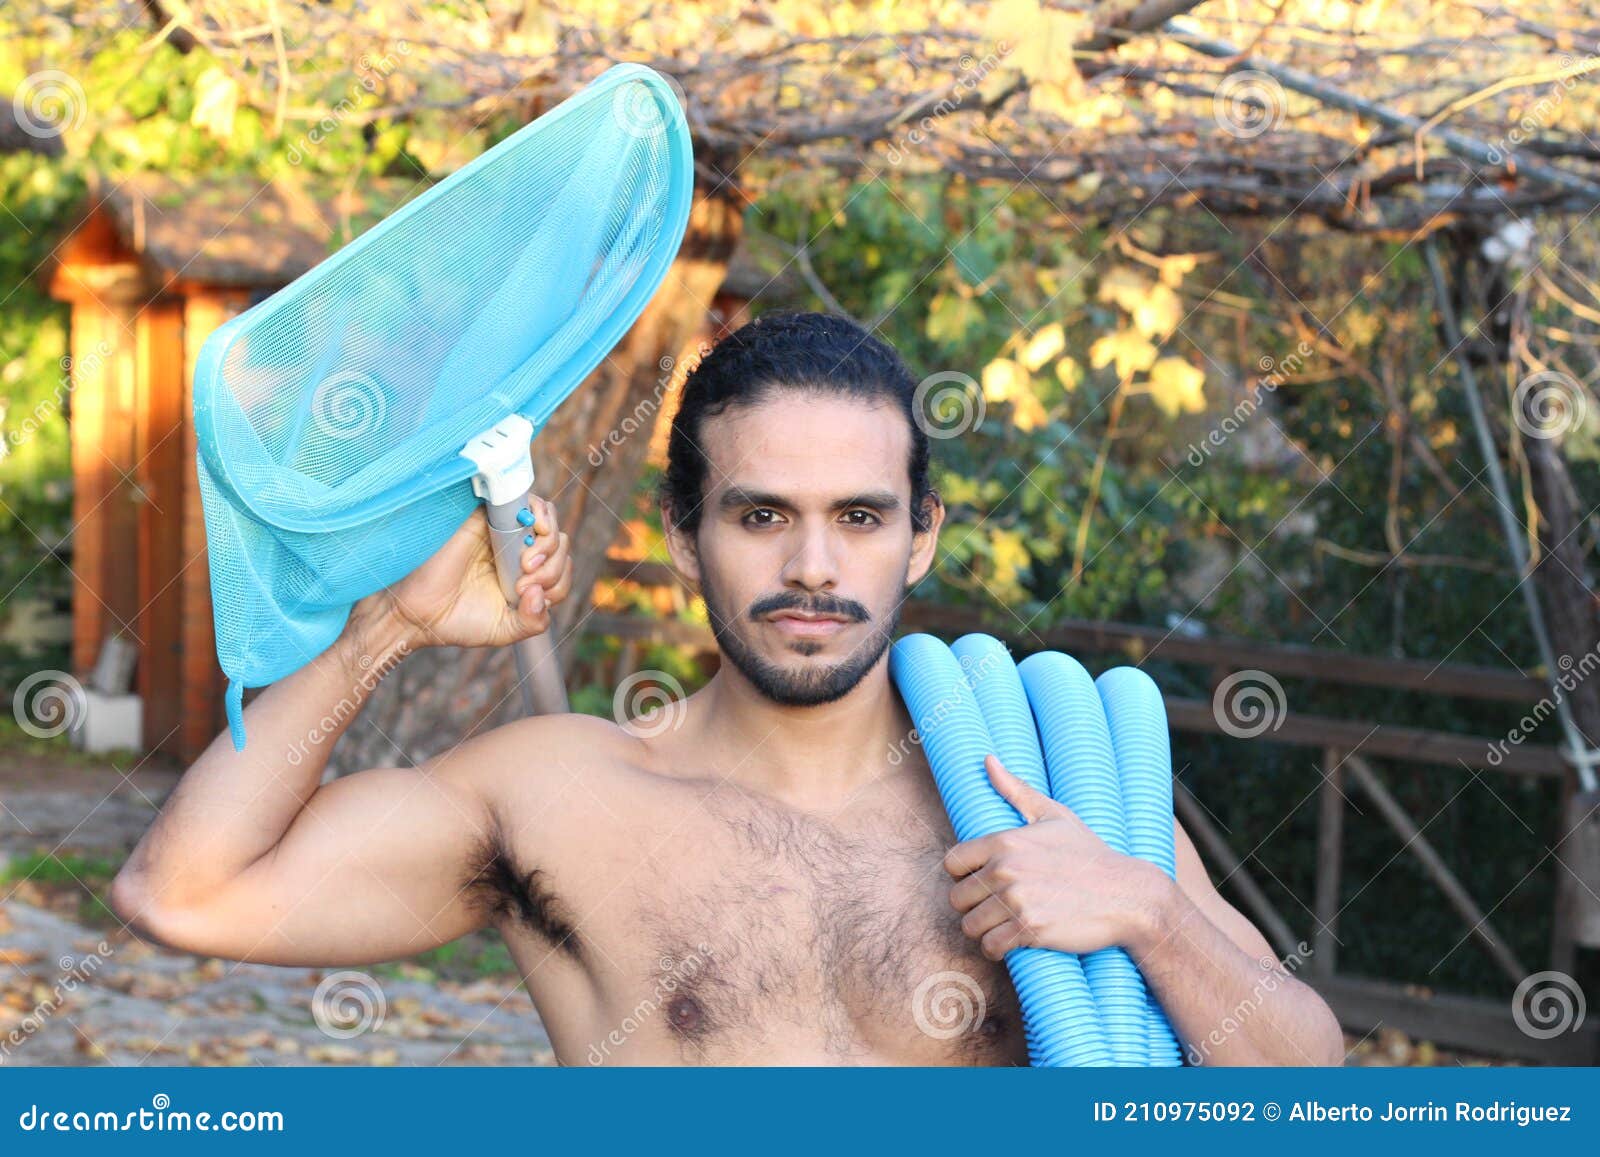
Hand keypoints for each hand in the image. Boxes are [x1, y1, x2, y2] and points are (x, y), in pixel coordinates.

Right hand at [349, 494, 572, 651]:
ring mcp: (505, 534)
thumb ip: (533, 621)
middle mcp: (519, 554)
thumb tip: (541, 594)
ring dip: (548, 543)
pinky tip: (533, 532)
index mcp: (527, 579)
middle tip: (524, 582)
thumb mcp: (505, 630)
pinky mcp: (487, 518)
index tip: (527, 595)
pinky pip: (525, 504)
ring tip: (525, 563)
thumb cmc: (459, 621)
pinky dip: (539, 514)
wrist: (419, 612)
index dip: (556, 582)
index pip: (562, 571)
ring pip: (548, 523)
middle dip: (553, 566)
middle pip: (560, 545)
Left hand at [944, 755, 1175, 959]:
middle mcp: (1006, 870)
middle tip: (993, 908)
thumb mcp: (1054, 816)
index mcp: (1005, 842)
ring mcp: (1017, 901)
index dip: (963, 875)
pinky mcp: (1029, 930)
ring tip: (1000, 926)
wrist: (1127, 896)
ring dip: (982, 930)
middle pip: (957, 898)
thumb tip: (987, 760)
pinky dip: (996, 948)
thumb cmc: (1090, 855)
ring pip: (970, 925)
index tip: (980, 881)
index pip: (952, 863)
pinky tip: (1009, 943)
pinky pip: (991, 946)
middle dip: (973, 906)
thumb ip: (1016, 790)